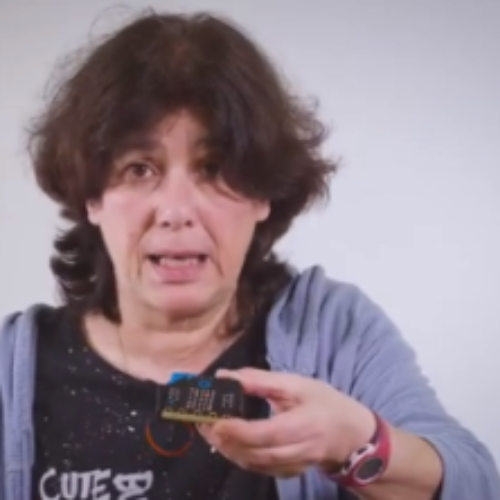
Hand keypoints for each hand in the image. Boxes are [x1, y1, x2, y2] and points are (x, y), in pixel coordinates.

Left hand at [198, 368, 376, 477]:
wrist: (352, 436)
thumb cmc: (325, 403)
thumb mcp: (297, 384)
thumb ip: (261, 381)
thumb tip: (225, 376)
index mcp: (303, 426)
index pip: (265, 434)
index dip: (237, 430)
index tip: (212, 419)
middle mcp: (297, 451)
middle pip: (254, 453)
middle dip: (222, 439)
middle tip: (199, 421)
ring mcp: (292, 467)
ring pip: (252, 464)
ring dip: (225, 448)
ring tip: (205, 429)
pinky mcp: (287, 473)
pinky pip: (257, 469)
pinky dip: (237, 456)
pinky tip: (224, 442)